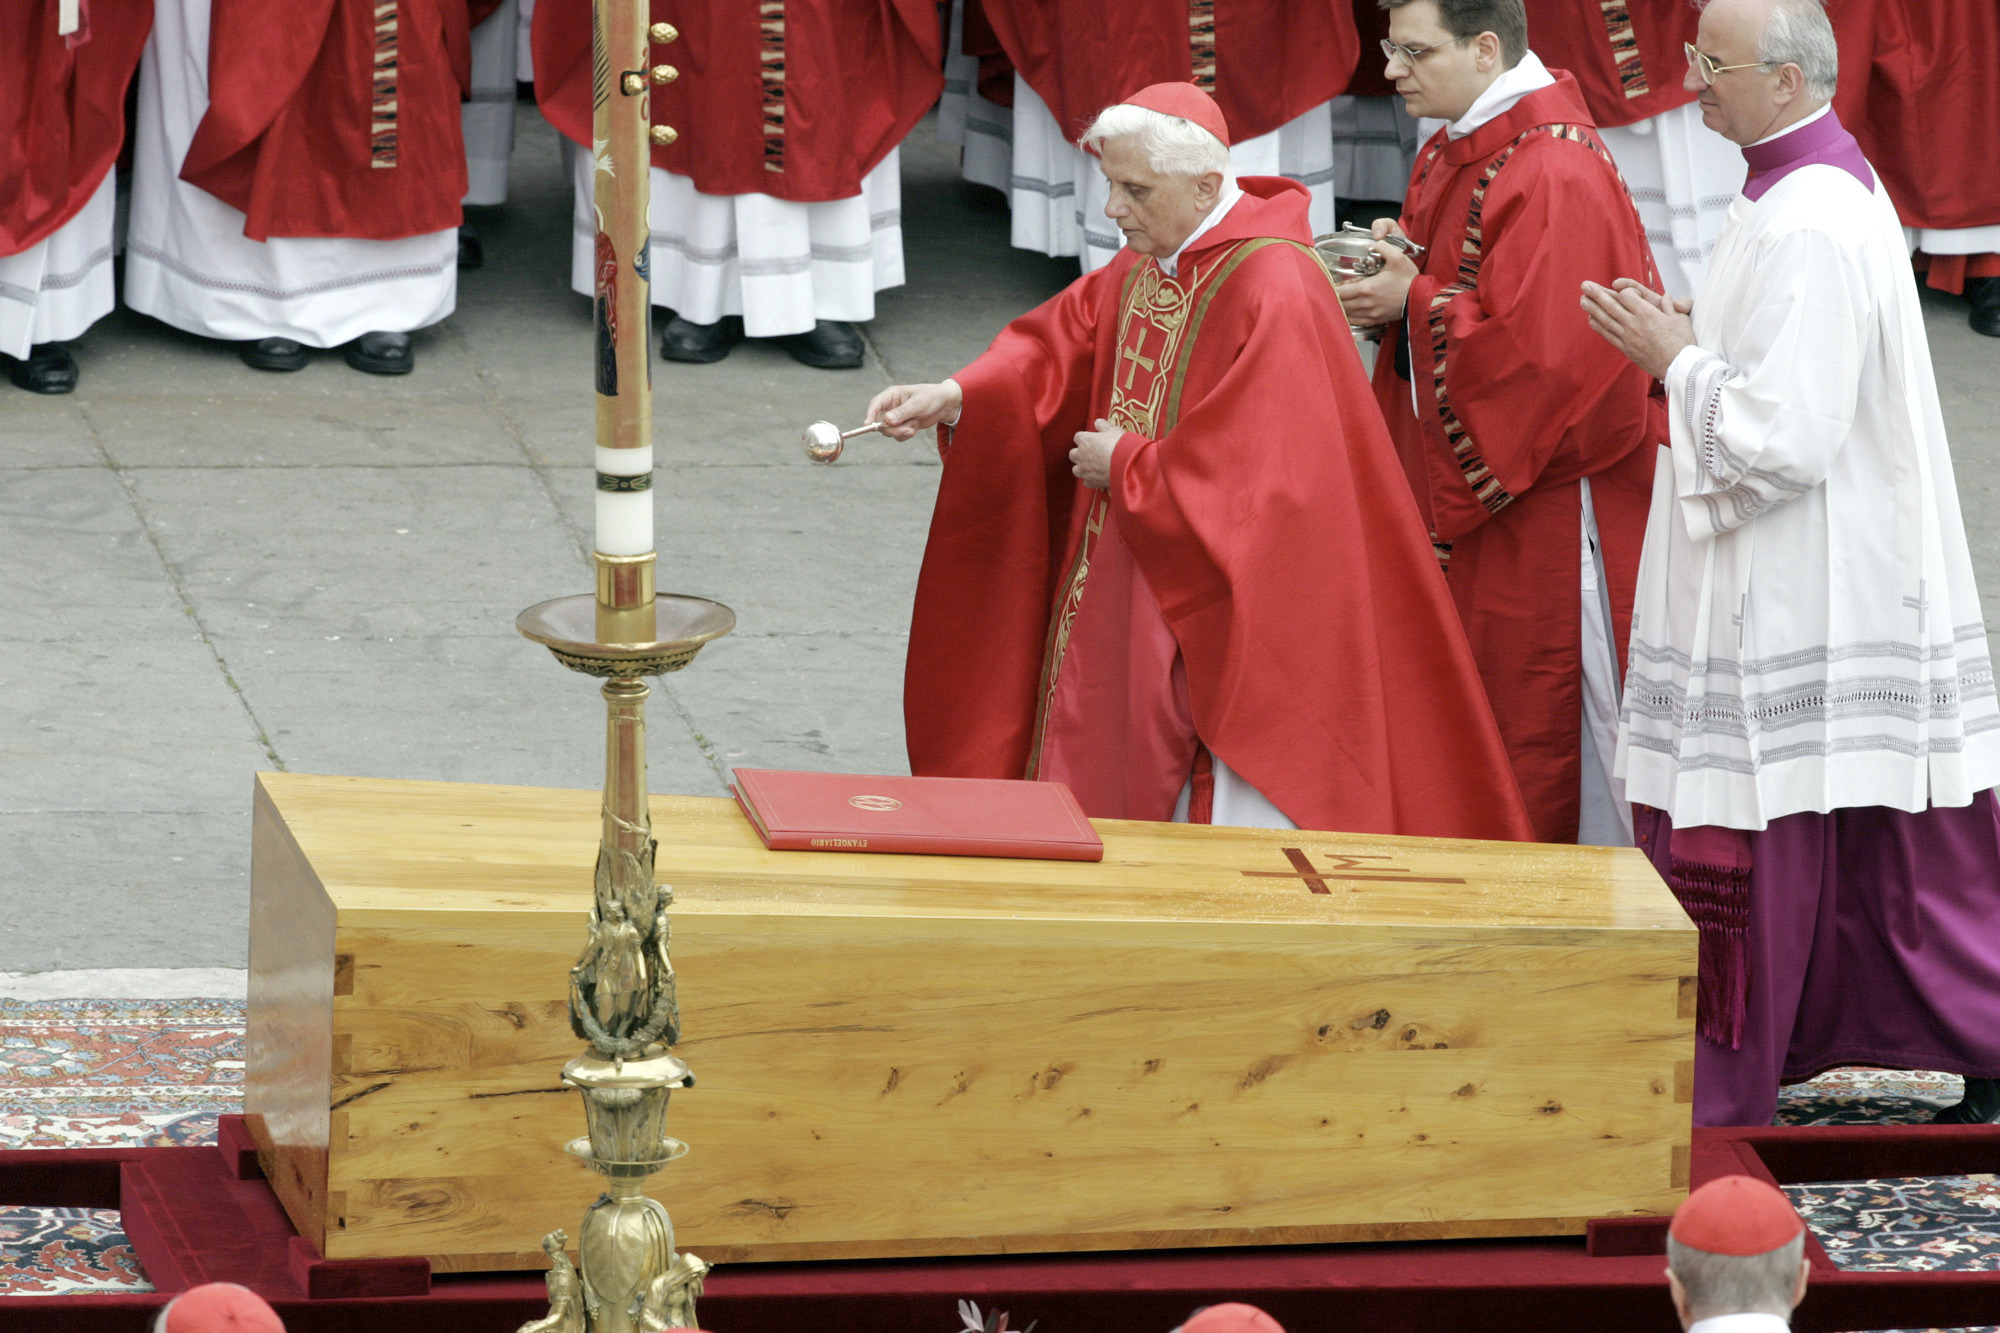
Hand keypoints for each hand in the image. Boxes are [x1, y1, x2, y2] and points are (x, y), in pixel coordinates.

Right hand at [865, 381, 962, 439]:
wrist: (944, 405)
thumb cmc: (931, 397)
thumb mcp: (918, 403)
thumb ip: (903, 412)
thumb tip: (887, 420)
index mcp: (892, 395)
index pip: (876, 404)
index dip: (870, 415)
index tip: (867, 425)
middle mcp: (890, 406)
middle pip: (880, 422)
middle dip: (892, 429)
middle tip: (907, 430)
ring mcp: (895, 417)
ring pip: (888, 431)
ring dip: (901, 432)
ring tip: (914, 426)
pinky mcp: (901, 426)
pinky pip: (897, 436)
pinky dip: (906, 435)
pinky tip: (915, 427)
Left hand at [1070, 418, 1120, 488]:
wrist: (1127, 465)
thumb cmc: (1120, 445)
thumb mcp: (1114, 430)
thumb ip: (1103, 425)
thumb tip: (1097, 422)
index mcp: (1085, 440)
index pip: (1078, 437)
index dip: (1086, 438)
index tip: (1093, 439)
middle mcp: (1081, 456)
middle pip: (1073, 454)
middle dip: (1080, 453)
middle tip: (1092, 453)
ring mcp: (1085, 470)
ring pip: (1076, 469)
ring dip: (1082, 467)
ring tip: (1093, 466)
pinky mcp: (1091, 482)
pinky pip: (1086, 481)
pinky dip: (1090, 479)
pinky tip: (1098, 476)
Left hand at [1337, 220, 1419, 327]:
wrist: (1421, 298)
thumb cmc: (1409, 280)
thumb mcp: (1398, 257)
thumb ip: (1383, 247)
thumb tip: (1373, 243)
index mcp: (1367, 288)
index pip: (1339, 292)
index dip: (1330, 289)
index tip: (1326, 285)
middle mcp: (1366, 304)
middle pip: (1340, 304)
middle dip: (1332, 299)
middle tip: (1328, 293)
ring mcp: (1370, 314)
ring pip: (1346, 315)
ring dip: (1339, 308)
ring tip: (1334, 302)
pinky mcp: (1375, 320)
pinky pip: (1355, 322)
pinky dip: (1348, 318)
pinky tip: (1345, 313)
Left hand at [1580, 278, 1695, 379]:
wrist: (1679, 366)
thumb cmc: (1682, 342)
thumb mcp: (1680, 318)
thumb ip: (1670, 305)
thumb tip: (1666, 296)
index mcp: (1648, 314)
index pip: (1627, 296)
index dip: (1624, 290)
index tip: (1624, 289)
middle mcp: (1635, 325)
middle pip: (1611, 306)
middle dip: (1596, 294)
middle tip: (1584, 285)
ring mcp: (1628, 338)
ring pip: (1606, 320)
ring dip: (1593, 309)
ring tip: (1582, 299)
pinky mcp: (1626, 349)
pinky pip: (1608, 335)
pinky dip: (1598, 326)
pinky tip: (1591, 319)